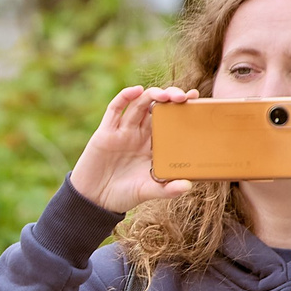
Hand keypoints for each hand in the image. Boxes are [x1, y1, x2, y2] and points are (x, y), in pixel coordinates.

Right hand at [67, 86, 196, 213]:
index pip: (171, 121)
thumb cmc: (123, 195)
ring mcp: (123, 131)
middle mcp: (140, 135)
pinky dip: (125, 97)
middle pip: (157, 108)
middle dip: (170, 97)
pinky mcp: (106, 132)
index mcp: (153, 146)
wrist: (94, 200)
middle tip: (183, 97)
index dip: (182, 109)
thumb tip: (188, 185)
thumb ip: (167, 189)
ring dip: (152, 95)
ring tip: (164, 95)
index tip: (196, 100)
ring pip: (139, 105)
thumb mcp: (148, 192)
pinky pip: (115, 109)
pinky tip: (136, 90)